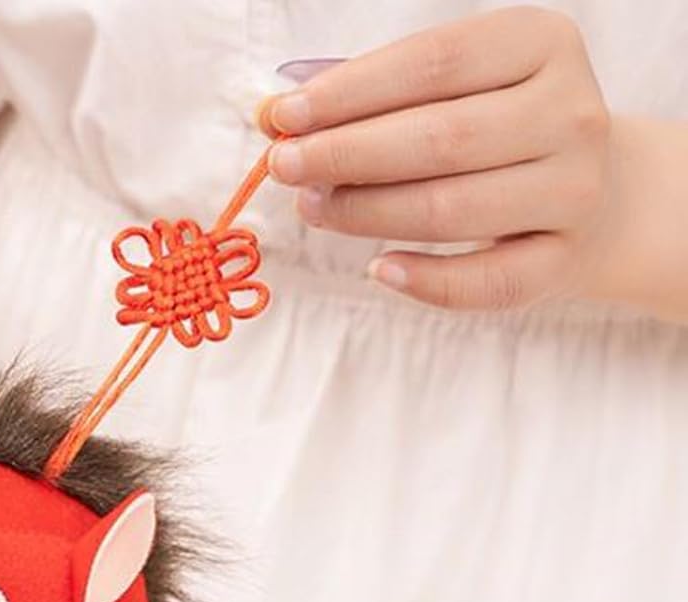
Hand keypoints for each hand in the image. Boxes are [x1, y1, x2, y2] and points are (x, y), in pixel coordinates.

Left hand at [263, 7, 614, 310]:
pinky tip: (379, 269)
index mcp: (542, 44)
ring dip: (366, 213)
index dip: (351, 90)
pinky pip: (483, 282)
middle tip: (284, 166)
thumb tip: (277, 111)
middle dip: (346, 153)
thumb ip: (374, 94)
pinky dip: (425, 280)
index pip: (434, 62)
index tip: (282, 116)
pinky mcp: (562, 260)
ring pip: (452, 210)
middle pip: (440, 138)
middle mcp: (569, 114)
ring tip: (311, 208)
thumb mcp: (456, 88)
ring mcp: (572, 191)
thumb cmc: (500, 130)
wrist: (598, 194)